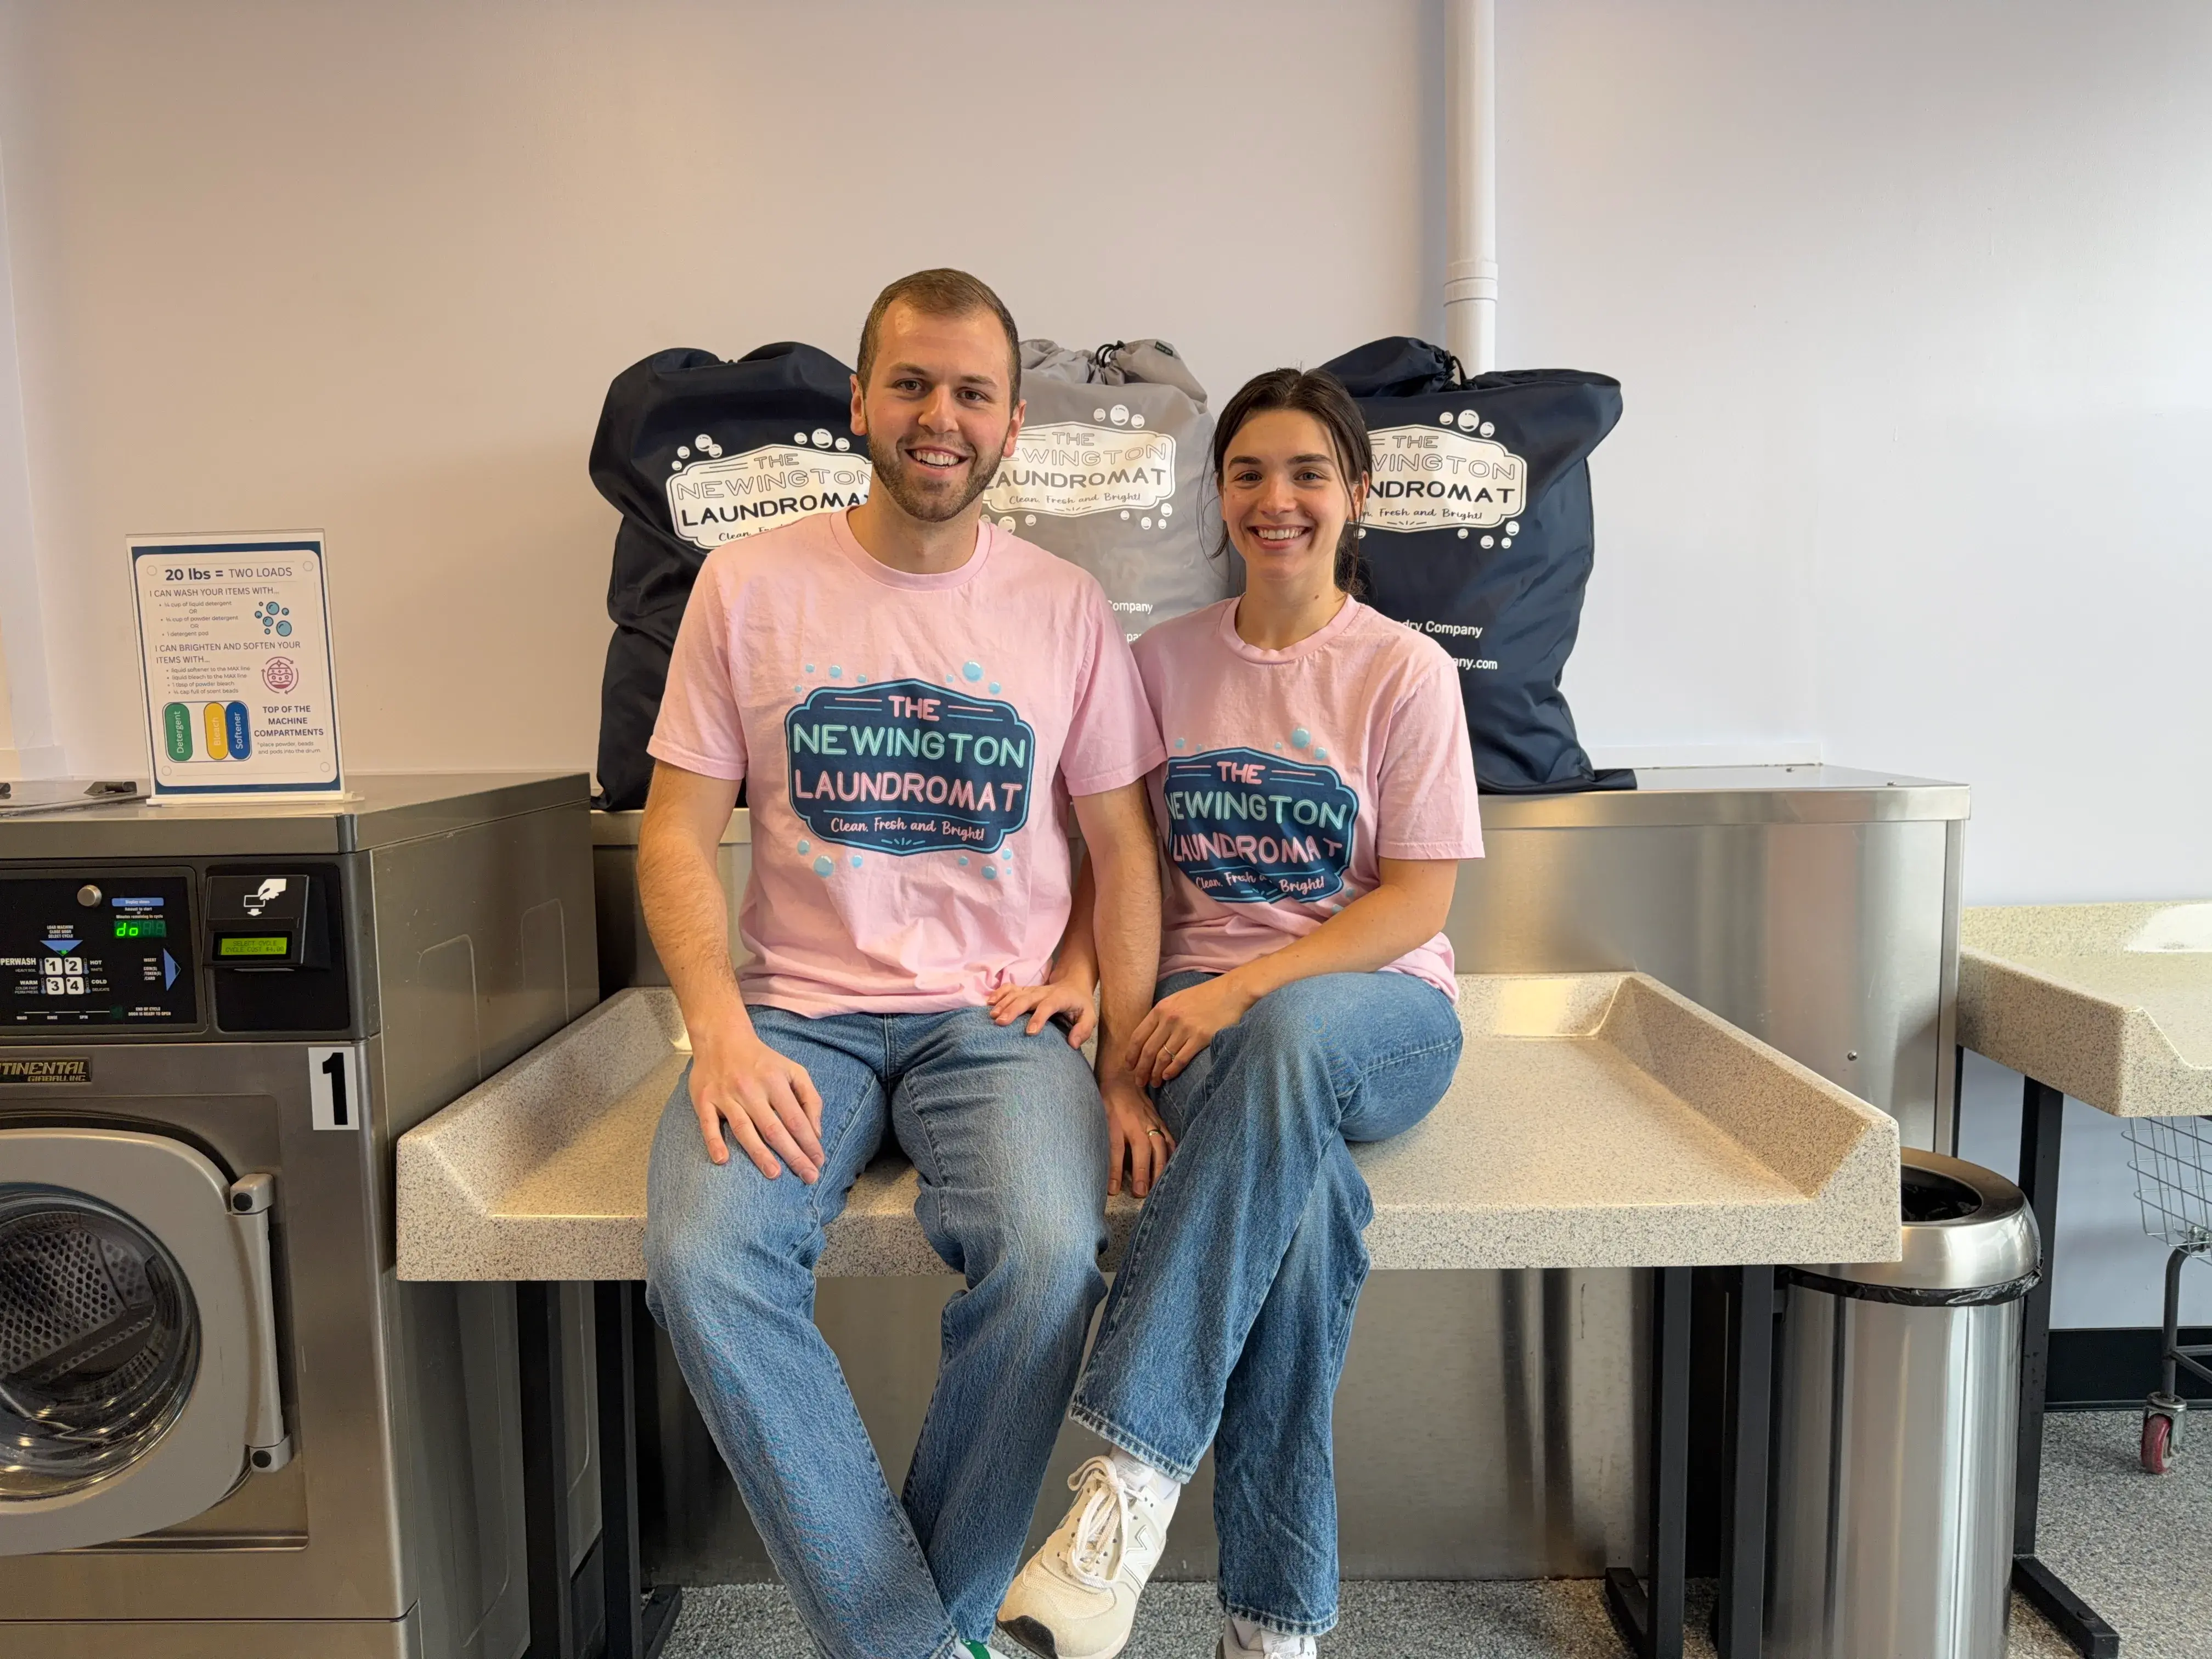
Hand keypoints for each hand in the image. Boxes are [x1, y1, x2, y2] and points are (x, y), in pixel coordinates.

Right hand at [688, 1027, 825, 1181]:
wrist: (721, 1038)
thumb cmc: (763, 1061)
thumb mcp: (793, 1070)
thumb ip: (810, 1098)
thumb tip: (816, 1133)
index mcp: (775, 1081)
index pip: (796, 1118)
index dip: (808, 1142)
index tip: (819, 1162)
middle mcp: (751, 1089)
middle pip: (774, 1128)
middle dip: (793, 1155)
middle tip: (808, 1177)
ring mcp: (726, 1095)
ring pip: (744, 1129)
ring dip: (759, 1154)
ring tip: (774, 1174)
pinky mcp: (704, 1099)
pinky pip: (708, 1124)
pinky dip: (714, 1141)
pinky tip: (722, 1159)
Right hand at [987, 975, 1096, 1047]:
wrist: (1073, 984)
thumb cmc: (1080, 1004)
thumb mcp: (1090, 1016)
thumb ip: (1083, 1030)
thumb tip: (1073, 1043)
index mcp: (1060, 998)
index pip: (1048, 1006)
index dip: (1039, 1018)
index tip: (1030, 1032)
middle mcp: (1044, 992)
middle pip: (1027, 998)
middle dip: (1013, 1010)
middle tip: (1001, 1023)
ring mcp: (1033, 990)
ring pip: (1016, 993)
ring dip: (1003, 1003)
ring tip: (992, 1016)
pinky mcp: (1025, 990)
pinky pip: (1010, 989)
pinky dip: (999, 993)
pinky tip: (989, 1002)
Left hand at [1103, 1076, 1174, 1197]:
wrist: (1123, 1077)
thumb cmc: (1108, 1101)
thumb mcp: (1099, 1117)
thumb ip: (1100, 1139)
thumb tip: (1095, 1164)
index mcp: (1118, 1121)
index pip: (1116, 1149)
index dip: (1114, 1170)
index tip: (1113, 1190)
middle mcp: (1138, 1123)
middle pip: (1142, 1150)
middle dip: (1143, 1172)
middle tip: (1141, 1193)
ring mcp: (1152, 1122)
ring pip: (1159, 1146)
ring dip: (1159, 1168)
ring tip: (1158, 1187)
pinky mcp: (1160, 1122)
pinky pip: (1169, 1140)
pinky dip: (1172, 1155)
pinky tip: (1172, 1169)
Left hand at [1127, 974, 1258, 1087]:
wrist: (1230, 992)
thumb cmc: (1203, 996)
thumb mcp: (1176, 1000)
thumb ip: (1161, 1016)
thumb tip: (1147, 1038)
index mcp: (1161, 1009)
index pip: (1138, 1036)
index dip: (1131, 1055)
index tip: (1129, 1067)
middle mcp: (1170, 1019)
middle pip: (1148, 1051)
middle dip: (1141, 1069)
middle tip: (1139, 1082)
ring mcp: (1185, 1029)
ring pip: (1163, 1058)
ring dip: (1155, 1074)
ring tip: (1153, 1083)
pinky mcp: (1201, 1038)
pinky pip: (1181, 1059)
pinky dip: (1171, 1071)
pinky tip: (1167, 1077)